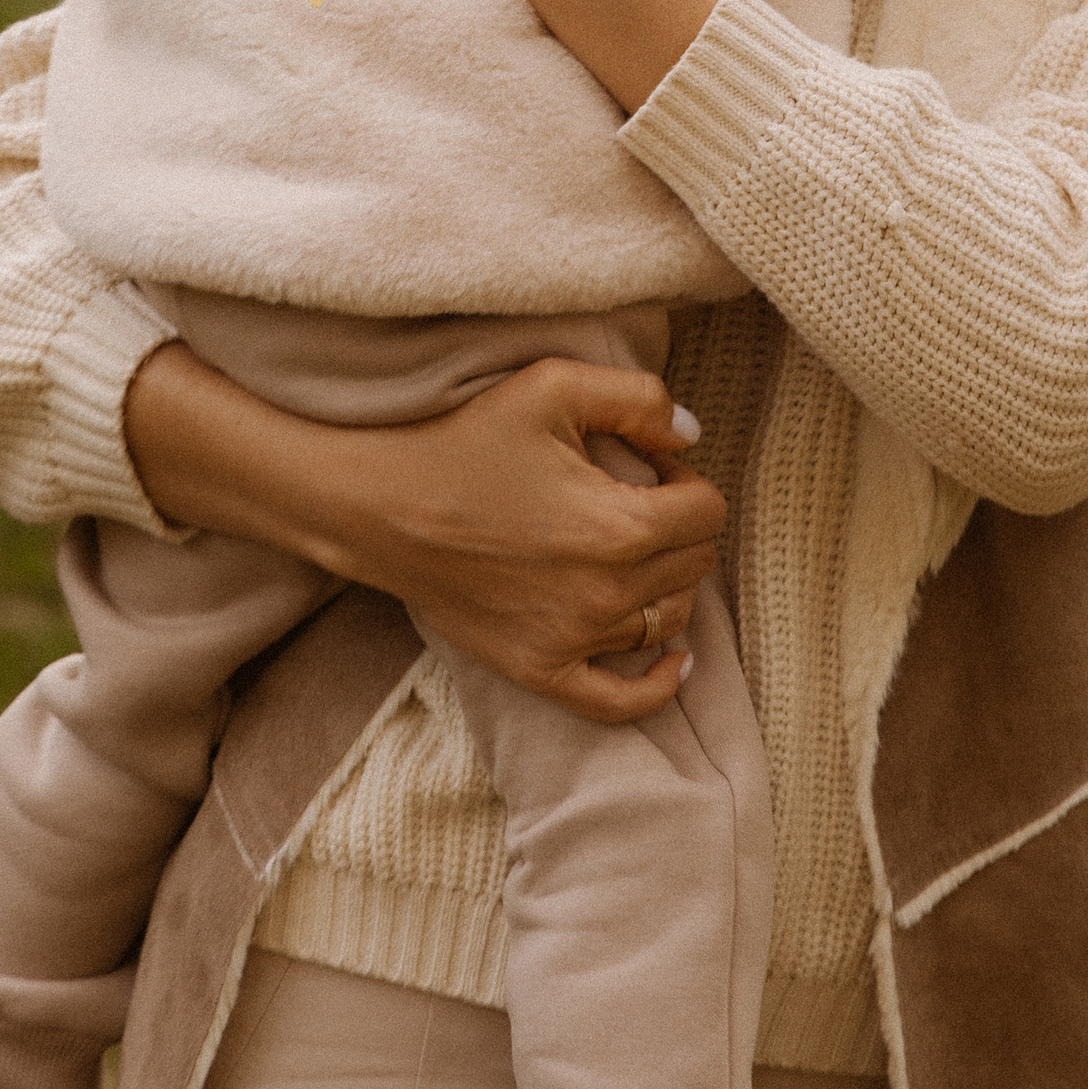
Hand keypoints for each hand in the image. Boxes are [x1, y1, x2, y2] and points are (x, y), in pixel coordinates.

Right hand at [126, 344, 725, 722]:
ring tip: (631, 551)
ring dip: (667, 583)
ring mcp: (574, 640)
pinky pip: (621, 702)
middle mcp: (608, 593)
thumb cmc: (464, 439)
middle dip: (678, 525)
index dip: (685, 477)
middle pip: (695, 564)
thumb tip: (690, 436)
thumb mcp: (552, 386)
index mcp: (622, 526)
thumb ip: (638, 399)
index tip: (647, 463)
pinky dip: (657, 683)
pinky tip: (673, 660)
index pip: (708, 510)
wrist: (379, 506)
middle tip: (632, 497)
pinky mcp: (539, 670)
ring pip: (668, 620)